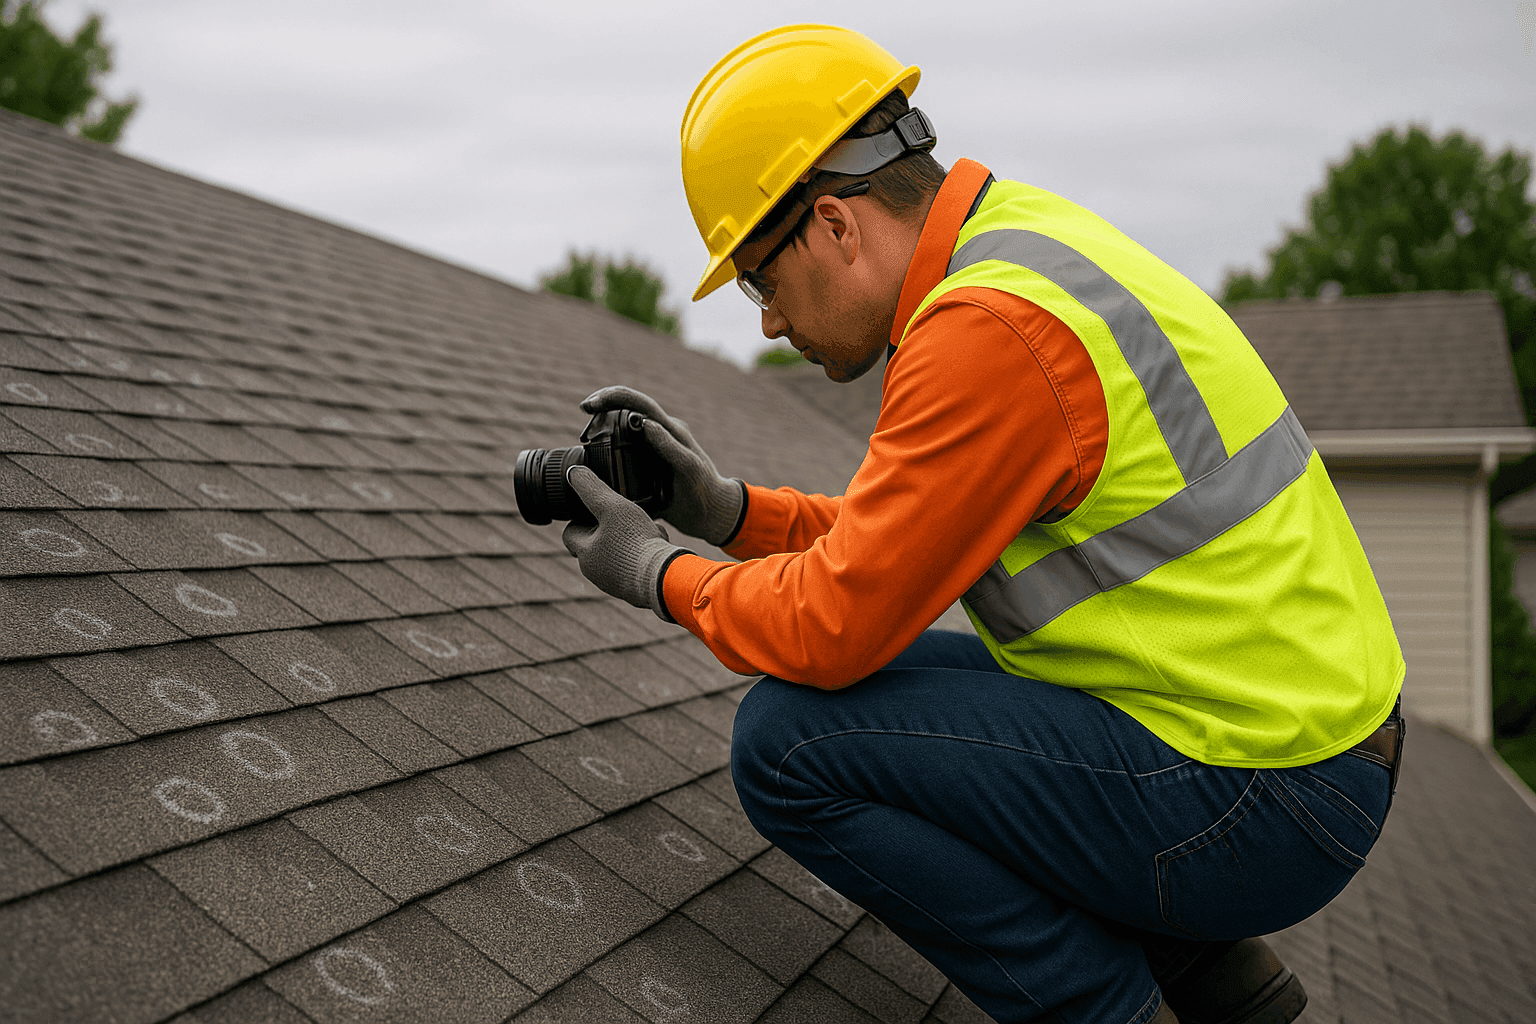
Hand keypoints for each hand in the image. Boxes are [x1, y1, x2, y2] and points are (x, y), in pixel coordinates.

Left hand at [562, 465, 684, 619]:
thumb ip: (591, 488)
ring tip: (646, 528)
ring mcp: (617, 582)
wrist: (666, 577)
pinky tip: (659, 543)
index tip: (595, 508)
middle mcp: (597, 573)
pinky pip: (636, 565)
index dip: (579, 517)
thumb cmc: (636, 542)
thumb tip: (573, 473)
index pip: (570, 533)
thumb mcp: (612, 506)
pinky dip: (644, 552)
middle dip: (609, 528)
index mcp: (586, 554)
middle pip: (595, 543)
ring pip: (618, 553)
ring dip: (629, 539)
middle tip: (623, 515)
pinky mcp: (637, 587)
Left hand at [582, 385, 744, 546]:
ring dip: (630, 406)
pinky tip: (646, 427)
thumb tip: (591, 485)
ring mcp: (682, 445)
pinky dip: (660, 437)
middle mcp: (671, 431)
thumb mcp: (647, 483)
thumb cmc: (680, 494)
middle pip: (640, 404)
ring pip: (655, 416)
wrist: (715, 511)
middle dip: (612, 397)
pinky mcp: (691, 465)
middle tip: (587, 403)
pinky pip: (675, 448)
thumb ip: (625, 475)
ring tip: (605, 402)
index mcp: (659, 434)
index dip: (609, 401)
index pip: (633, 407)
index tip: (585, 406)